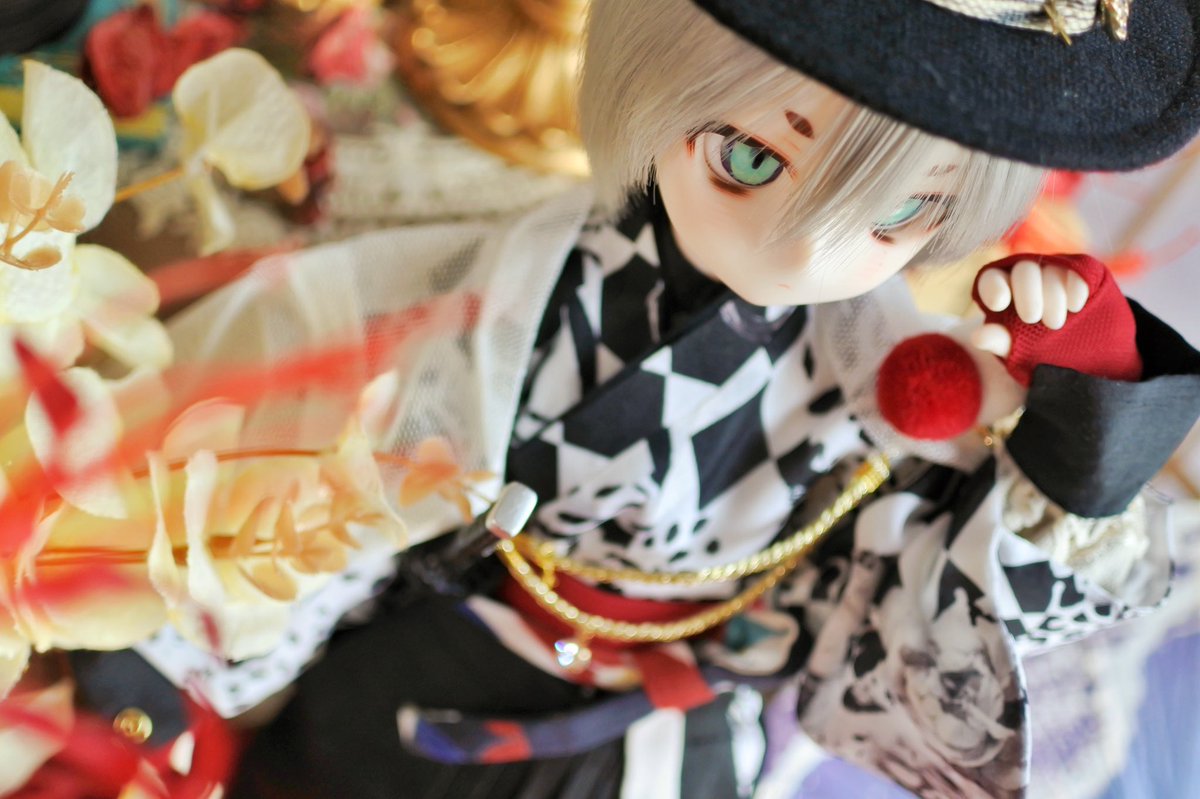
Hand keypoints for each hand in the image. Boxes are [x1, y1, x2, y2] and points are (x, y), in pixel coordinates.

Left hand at [968, 253, 1140, 385]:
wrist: (1078, 355)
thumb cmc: (1037, 349)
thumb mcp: (1016, 349)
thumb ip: (998, 340)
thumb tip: (978, 338)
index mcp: (1004, 290)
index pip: (992, 278)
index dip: (993, 286)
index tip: (999, 304)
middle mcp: (1029, 276)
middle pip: (1024, 269)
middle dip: (1027, 292)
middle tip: (1032, 318)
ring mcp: (1057, 271)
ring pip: (1052, 269)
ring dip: (1053, 295)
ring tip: (1054, 324)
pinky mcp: (1083, 274)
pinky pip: (1079, 269)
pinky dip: (1076, 286)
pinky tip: (1075, 306)